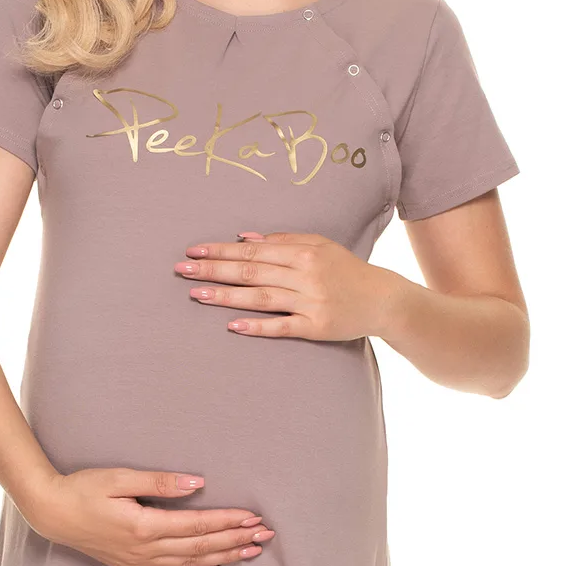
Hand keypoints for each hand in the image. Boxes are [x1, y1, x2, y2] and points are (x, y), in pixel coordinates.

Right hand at [21, 467, 274, 565]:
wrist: (51, 513)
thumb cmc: (83, 488)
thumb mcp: (120, 478)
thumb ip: (161, 482)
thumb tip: (198, 484)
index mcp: (145, 525)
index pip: (198, 524)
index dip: (228, 521)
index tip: (254, 517)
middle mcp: (146, 549)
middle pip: (201, 546)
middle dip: (236, 540)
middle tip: (266, 536)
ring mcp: (140, 561)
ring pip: (191, 563)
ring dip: (224, 557)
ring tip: (252, 552)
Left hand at [174, 230, 398, 340]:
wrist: (383, 299)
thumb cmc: (346, 270)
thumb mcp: (319, 245)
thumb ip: (283, 241)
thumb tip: (243, 239)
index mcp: (304, 252)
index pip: (253, 251)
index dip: (221, 251)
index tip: (194, 251)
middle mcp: (306, 275)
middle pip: (252, 272)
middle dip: (214, 270)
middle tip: (183, 270)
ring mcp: (311, 301)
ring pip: (261, 297)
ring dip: (226, 296)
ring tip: (197, 294)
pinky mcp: (317, 326)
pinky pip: (282, 326)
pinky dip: (258, 326)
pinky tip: (233, 325)